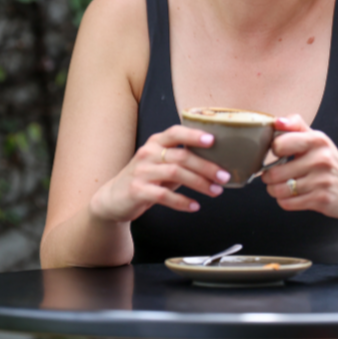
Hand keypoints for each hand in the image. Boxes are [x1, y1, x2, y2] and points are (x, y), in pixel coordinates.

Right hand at [90, 126, 230, 223]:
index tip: (212, 140)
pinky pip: (164, 195)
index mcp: (156, 143)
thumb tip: (216, 161)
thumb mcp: (161, 164)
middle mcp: (148, 153)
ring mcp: (141, 171)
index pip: (175, 132)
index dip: (194, 135)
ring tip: (215, 191)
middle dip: (206, 166)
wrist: (113, 199)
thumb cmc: (145, 179)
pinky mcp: (137, 190)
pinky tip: (195, 206)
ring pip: (175, 173)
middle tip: (224, 176)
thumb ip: (182, 160)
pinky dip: (182, 201)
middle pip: (181, 156)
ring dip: (199, 183)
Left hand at [261, 114, 337, 227]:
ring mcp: (321, 180)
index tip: (277, 153)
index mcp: (317, 140)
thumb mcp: (317, 140)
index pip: (280, 143)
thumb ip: (297, 126)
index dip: (273, 150)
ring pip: (279, 189)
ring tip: (280, 186)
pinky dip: (284, 201)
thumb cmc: (330, 164)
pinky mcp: (320, 199)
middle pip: (275, 172)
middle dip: (268, 176)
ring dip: (274, 190)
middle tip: (273, 175)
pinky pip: (287, 203)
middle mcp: (321, 159)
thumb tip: (277, 121)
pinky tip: (291, 196)